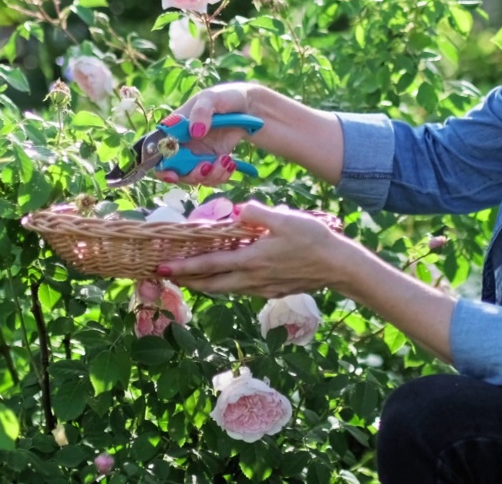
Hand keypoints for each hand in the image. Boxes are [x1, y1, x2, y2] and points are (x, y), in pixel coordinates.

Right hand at [156, 82, 263, 185]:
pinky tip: (231, 162)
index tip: (173, 174)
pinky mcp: (212, 163)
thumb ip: (201, 112)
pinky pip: (211, 178)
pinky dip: (222, 175)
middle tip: (208, 166)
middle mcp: (181, 145)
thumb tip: (194, 132)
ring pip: (195, 178)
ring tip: (226, 160)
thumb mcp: (212, 98)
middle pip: (175, 171)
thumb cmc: (225, 97)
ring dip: (211, 175)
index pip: (158, 151)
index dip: (161, 167)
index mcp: (173, 128)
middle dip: (191, 174)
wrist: (248, 107)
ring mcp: (196, 155)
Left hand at [157, 201, 353, 297]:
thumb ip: (259, 214)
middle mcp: (252, 278)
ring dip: (206, 285)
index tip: (163, 269)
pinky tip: (227, 279)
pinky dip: (227, 285)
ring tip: (191, 279)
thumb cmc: (313, 239)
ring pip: (226, 289)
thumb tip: (240, 211)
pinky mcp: (273, 291)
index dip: (184, 268)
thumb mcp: (285, 219)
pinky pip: (242, 290)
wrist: (338, 266)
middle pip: (212, 284)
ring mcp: (262, 288)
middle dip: (188, 281)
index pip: (209, 265)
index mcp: (251, 259)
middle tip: (168, 277)